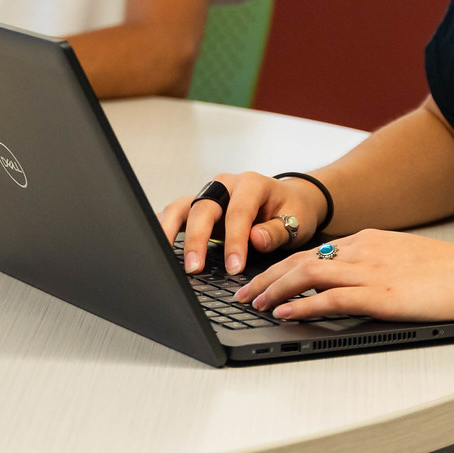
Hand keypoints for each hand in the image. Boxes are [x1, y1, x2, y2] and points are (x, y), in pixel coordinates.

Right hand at [157, 172, 328, 275]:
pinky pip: (176, 214)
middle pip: (203, 208)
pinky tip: (158, 247)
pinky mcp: (199, 207)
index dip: (235, 241)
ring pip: (181, 207)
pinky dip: (165, 229)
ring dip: (170, 232)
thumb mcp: (296, 220)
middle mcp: (225, 185)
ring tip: (164, 257)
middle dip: (197, 239)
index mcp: (251, 184)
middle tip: (195, 268)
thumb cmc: (294, 209)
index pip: (238, 212)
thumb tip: (255, 239)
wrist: (289, 200)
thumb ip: (277, 231)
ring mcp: (209, 194)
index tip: (234, 268)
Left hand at [236, 228, 453, 322]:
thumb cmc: (451, 274)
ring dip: (274, 290)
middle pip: (300, 257)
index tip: (262, 278)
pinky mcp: (380, 294)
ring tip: (253, 304)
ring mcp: (370, 270)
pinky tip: (284, 314)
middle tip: (242, 293)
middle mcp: (363, 249)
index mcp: (369, 240)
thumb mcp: (405, 260)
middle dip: (266, 276)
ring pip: (306, 273)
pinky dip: (301, 306)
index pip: (313, 250)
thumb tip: (353, 284)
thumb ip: (377, 267)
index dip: (282, 265)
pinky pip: (329, 297)